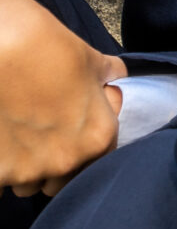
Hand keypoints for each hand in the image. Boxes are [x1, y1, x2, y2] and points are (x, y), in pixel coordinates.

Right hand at [0, 0, 125, 196]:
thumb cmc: (36, 42)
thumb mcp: (83, 53)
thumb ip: (103, 73)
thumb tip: (114, 76)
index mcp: (96, 135)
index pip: (101, 156)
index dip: (88, 135)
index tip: (74, 116)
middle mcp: (65, 160)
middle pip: (64, 177)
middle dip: (57, 158)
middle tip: (42, 129)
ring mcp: (25, 171)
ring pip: (29, 183)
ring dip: (26, 167)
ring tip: (16, 133)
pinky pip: (0, 186)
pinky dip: (1, 170)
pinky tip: (0, 144)